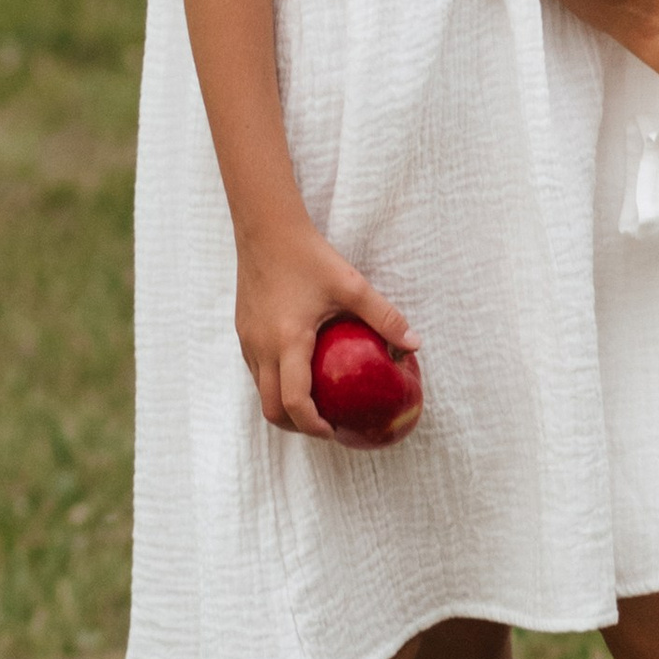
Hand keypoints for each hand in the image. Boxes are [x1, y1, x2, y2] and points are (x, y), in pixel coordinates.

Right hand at [234, 222, 411, 437]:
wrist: (265, 229)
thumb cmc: (310, 256)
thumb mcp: (352, 286)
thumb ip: (384, 316)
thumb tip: (415, 343)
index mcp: (288, 342)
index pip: (294, 402)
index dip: (314, 426)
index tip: (335, 430)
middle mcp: (261, 348)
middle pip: (271, 409)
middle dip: (298, 426)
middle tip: (326, 424)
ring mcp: (248, 341)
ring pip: (261, 390)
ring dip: (285, 404)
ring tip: (316, 403)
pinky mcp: (243, 331)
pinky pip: (256, 370)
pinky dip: (276, 382)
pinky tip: (301, 369)